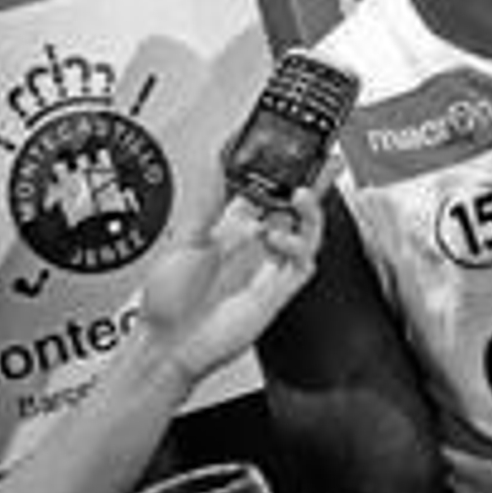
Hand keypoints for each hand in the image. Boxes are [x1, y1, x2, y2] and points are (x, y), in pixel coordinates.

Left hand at [138, 168, 329, 388]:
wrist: (168, 346)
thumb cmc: (168, 302)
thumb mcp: (185, 238)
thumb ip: (208, 199)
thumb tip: (217, 160)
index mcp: (230, 231)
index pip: (265, 192)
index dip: (279, 171)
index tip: (285, 146)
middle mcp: (254, 247)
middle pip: (294, 209)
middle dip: (313, 183)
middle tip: (323, 158)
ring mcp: (268, 268)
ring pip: (307, 233)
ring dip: (310, 211)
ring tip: (301, 193)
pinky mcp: (278, 291)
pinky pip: (303, 264)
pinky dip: (298, 245)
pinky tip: (277, 238)